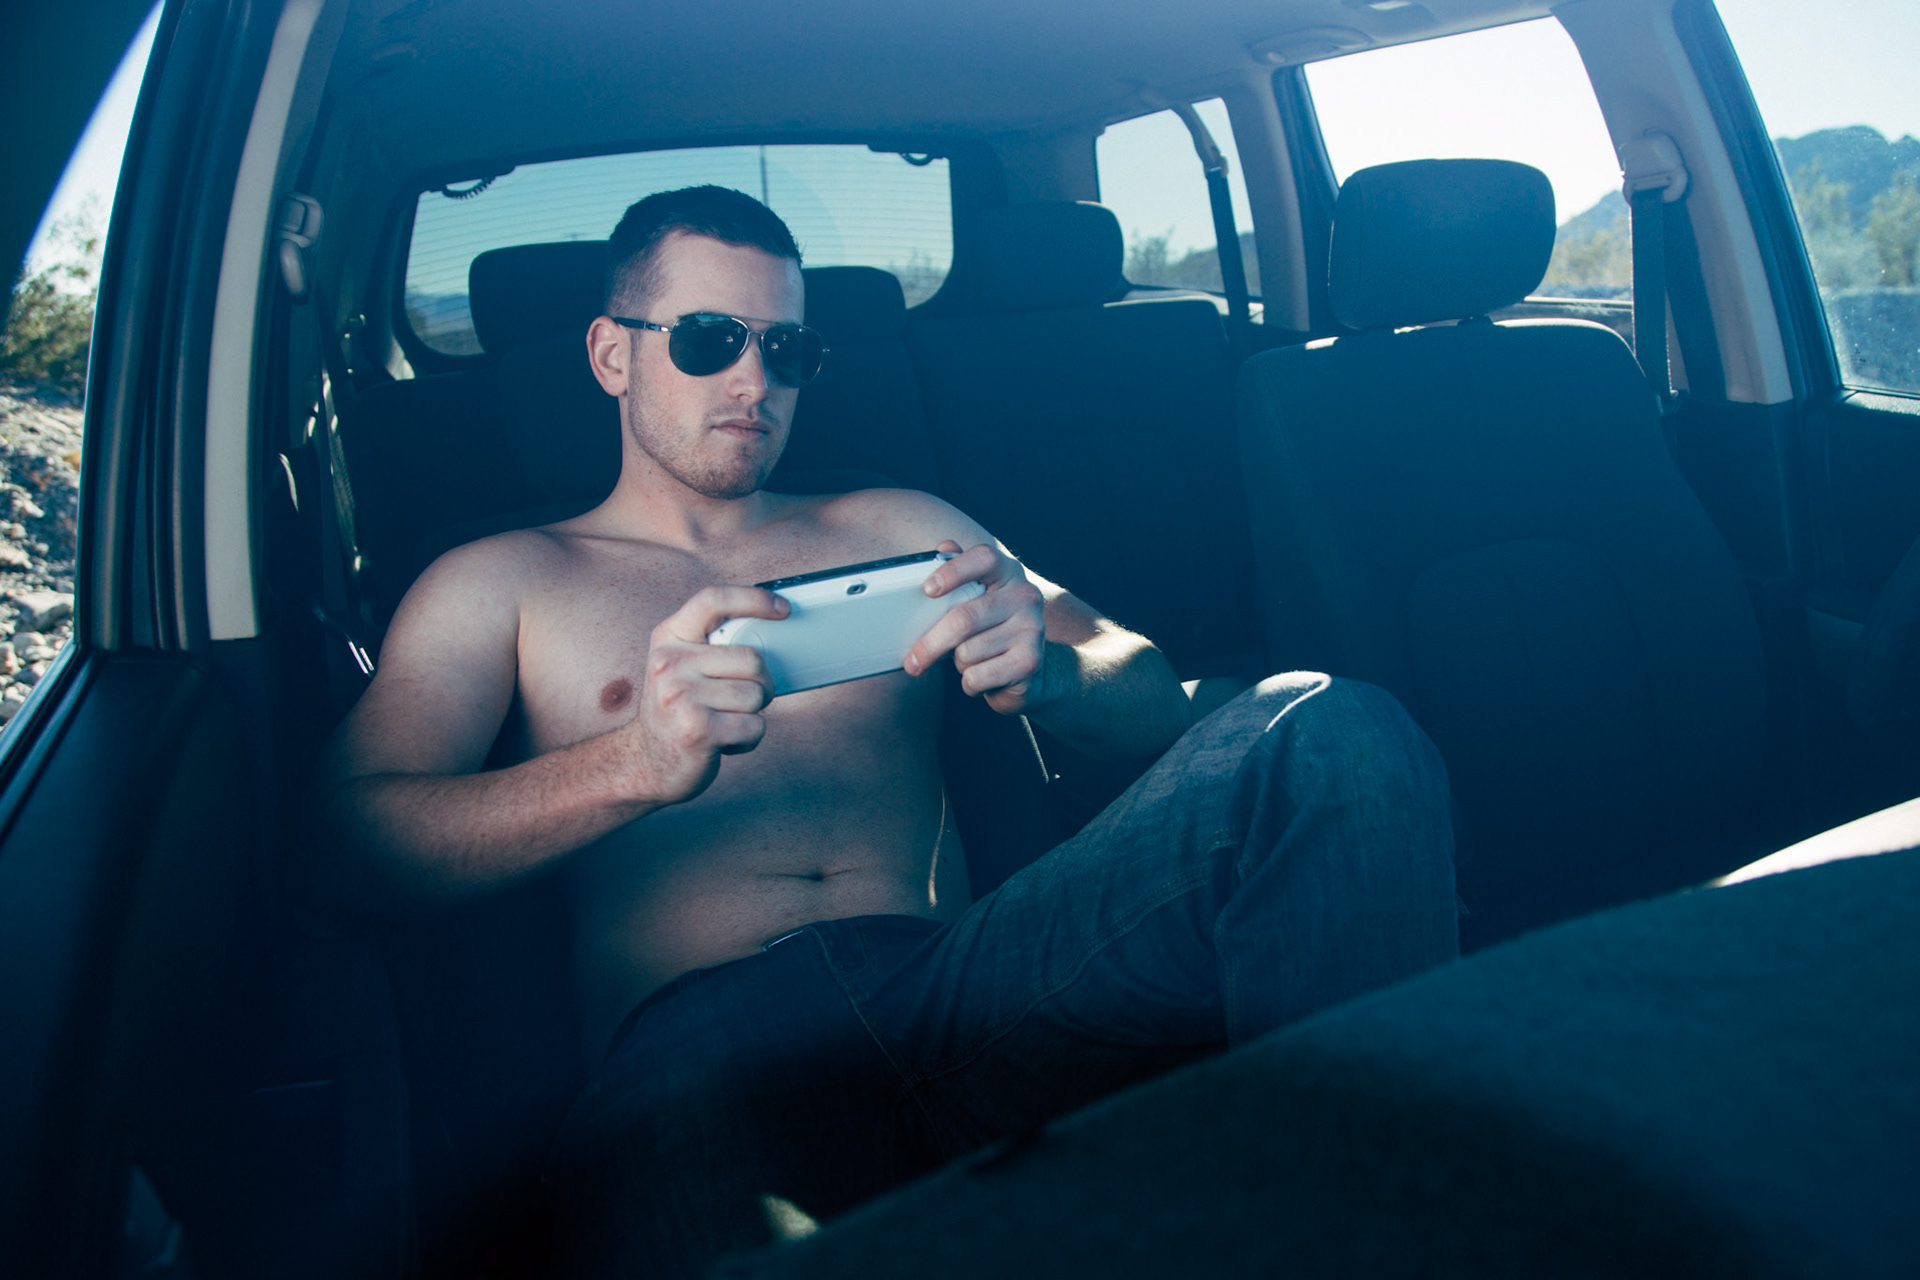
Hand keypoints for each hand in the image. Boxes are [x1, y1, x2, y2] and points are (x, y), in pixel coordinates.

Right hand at [621, 586, 785, 805]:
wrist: (645, 763)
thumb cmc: (676, 712)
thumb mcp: (681, 668)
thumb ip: (714, 647)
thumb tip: (774, 637)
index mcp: (668, 639)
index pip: (712, 601)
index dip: (753, 599)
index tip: (783, 609)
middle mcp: (669, 663)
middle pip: (752, 659)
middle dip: (760, 684)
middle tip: (738, 699)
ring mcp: (680, 696)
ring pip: (756, 695)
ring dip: (752, 714)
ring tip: (724, 721)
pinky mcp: (697, 730)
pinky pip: (754, 726)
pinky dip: (749, 739)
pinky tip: (723, 740)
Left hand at [905, 540, 1050, 714]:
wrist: (1029, 669)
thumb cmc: (991, 628)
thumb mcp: (977, 597)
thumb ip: (959, 573)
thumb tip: (944, 547)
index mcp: (1008, 572)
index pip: (984, 559)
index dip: (954, 571)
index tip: (928, 589)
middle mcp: (1025, 597)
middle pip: (964, 618)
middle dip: (931, 644)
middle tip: (912, 661)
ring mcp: (1031, 629)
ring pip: (967, 652)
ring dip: (958, 664)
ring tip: (969, 661)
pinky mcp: (1029, 662)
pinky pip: (978, 676)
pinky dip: (969, 683)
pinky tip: (981, 676)